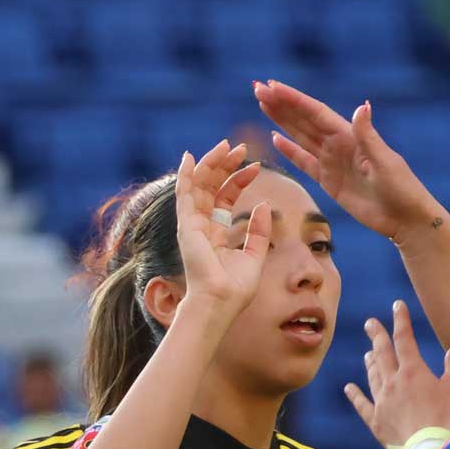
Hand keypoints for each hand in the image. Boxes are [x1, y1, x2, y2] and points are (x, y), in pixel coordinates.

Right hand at [173, 141, 268, 318]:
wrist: (221, 302)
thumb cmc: (236, 287)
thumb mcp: (255, 254)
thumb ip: (259, 231)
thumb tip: (266, 205)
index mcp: (216, 232)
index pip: (226, 198)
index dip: (239, 179)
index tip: (256, 166)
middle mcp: (202, 226)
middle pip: (212, 186)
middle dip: (225, 165)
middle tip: (241, 147)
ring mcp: (192, 225)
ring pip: (199, 185)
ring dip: (211, 164)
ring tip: (227, 146)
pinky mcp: (186, 226)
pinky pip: (183, 195)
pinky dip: (185, 175)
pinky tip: (190, 157)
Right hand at [253, 81, 443, 244]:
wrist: (405, 219)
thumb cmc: (401, 188)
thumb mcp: (385, 162)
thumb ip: (368, 136)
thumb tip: (362, 106)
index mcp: (350, 136)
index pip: (316, 112)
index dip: (293, 99)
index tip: (271, 86)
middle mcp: (339, 145)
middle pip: (304, 120)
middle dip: (281, 105)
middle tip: (256, 88)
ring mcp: (333, 162)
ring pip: (301, 137)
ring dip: (282, 121)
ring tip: (262, 104)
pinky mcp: (329, 181)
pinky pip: (305, 162)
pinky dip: (290, 151)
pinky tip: (275, 138)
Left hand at [344, 300, 449, 448]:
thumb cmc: (446, 418)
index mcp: (413, 371)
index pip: (404, 339)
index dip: (400, 320)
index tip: (397, 305)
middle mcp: (393, 382)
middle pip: (382, 353)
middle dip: (377, 335)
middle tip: (370, 323)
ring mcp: (381, 402)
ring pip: (372, 376)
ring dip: (370, 362)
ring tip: (367, 352)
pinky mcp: (376, 421)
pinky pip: (362, 404)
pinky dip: (355, 395)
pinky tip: (348, 388)